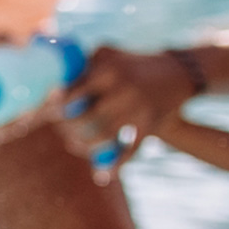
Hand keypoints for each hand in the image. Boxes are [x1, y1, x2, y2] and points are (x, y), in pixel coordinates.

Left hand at [59, 45, 193, 171]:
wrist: (179, 72)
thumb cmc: (132, 63)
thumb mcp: (108, 54)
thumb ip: (81, 66)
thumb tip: (52, 85)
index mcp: (109, 71)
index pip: (73, 95)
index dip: (55, 108)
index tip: (49, 113)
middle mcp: (124, 90)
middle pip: (84, 119)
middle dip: (67, 128)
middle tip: (62, 129)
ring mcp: (139, 110)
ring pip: (103, 136)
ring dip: (84, 146)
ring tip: (74, 144)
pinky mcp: (151, 125)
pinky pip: (130, 149)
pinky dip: (115, 164)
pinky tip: (103, 174)